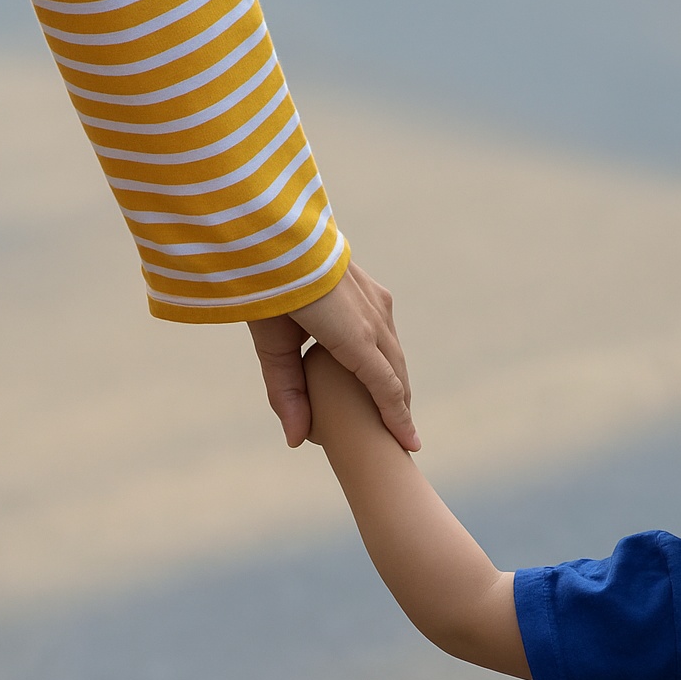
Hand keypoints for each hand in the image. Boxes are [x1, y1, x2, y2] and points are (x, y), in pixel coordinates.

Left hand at [247, 263, 417, 450]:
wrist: (278, 233)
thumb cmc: (270, 290)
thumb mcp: (272, 345)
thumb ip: (285, 391)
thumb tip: (297, 441)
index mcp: (355, 337)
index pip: (386, 387)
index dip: (398, 419)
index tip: (411, 446)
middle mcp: (375, 319)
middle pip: (396, 372)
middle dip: (401, 404)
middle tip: (404, 436)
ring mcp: (378, 301)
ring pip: (395, 351)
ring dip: (397, 380)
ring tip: (397, 408)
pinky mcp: (373, 290)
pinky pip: (388, 331)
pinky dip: (389, 356)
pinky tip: (384, 368)